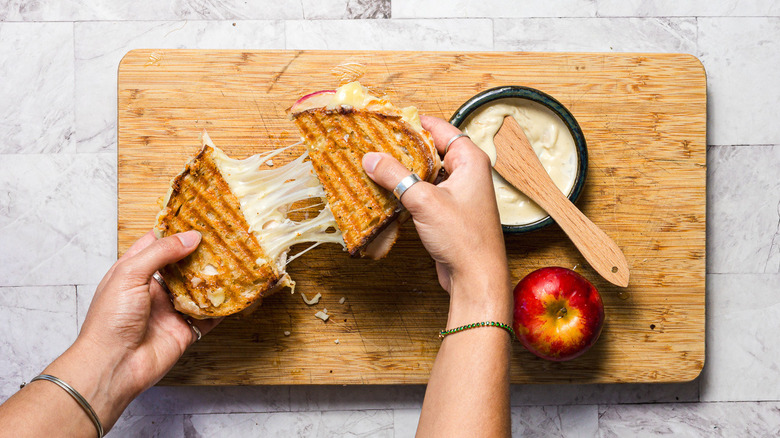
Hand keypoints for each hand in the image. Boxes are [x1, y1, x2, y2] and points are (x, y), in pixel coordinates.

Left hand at [43, 231, 221, 429]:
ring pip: (197, 288)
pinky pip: (208, 316)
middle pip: (181, 264)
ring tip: (234, 259)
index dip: (175, 230)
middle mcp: (153, 289)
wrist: (113, 366)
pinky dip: (222, 308)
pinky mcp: (184, 330)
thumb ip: (161, 253)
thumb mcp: (130, 274)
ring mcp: (169, 310)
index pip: (156, 243)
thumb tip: (191, 237)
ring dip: (213, 278)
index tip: (198, 218)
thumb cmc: (110, 320)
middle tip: (223, 237)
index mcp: (134, 271)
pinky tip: (236, 295)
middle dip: (200, 252)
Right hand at [366, 116, 512, 437]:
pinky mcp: (448, 213)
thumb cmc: (463, 238)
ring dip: (402, 171)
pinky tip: (385, 191)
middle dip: (403, 148)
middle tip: (374, 142)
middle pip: (430, 150)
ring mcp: (458, 194)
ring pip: (425, 173)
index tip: (387, 120)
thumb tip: (371, 158)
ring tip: (373, 164)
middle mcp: (467, 173)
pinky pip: (424, 193)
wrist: (476, 278)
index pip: (440, 129)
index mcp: (470, 160)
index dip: (414, 123)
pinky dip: (406, 191)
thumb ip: (395, 175)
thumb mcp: (424, 200)